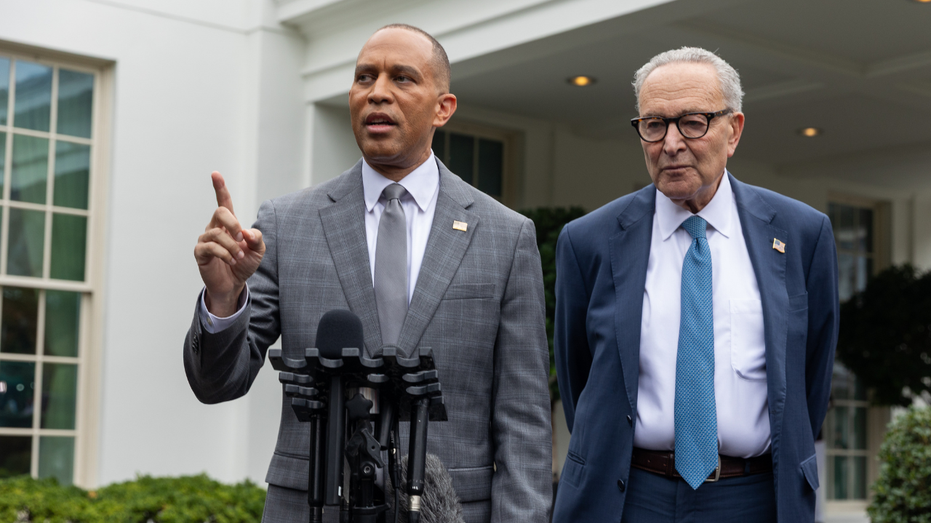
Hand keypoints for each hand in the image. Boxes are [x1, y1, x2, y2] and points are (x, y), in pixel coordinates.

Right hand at [194, 172, 264, 316]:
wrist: (234, 284)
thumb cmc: (244, 264)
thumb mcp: (258, 250)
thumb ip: (257, 238)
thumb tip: (246, 232)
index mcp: (228, 224)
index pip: (223, 202)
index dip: (219, 188)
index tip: (215, 174)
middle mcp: (215, 228)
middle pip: (220, 212)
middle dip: (233, 223)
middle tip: (241, 238)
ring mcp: (206, 239)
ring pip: (216, 233)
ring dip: (232, 246)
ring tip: (239, 257)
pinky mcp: (200, 252)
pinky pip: (210, 247)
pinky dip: (224, 253)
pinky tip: (231, 261)